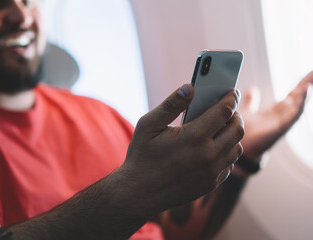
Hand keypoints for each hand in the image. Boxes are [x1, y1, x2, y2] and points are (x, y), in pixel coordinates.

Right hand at [121, 84, 243, 214]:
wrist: (139, 192)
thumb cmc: (141, 156)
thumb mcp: (149, 125)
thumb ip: (171, 104)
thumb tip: (189, 87)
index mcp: (194, 136)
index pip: (224, 111)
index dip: (231, 98)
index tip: (233, 92)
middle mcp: (208, 155)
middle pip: (237, 129)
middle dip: (236, 115)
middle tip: (228, 110)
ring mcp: (211, 172)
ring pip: (237, 148)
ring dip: (233, 135)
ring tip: (221, 129)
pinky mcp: (211, 183)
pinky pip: (229, 164)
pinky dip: (227, 153)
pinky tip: (214, 148)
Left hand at [240, 71, 312, 159]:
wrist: (239, 149)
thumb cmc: (244, 134)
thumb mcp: (247, 112)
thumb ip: (251, 101)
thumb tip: (252, 89)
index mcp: (277, 111)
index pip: (294, 95)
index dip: (303, 84)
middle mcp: (282, 116)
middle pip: (300, 98)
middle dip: (309, 85)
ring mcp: (283, 122)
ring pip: (299, 105)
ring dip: (306, 93)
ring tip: (312, 81)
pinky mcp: (280, 129)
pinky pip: (293, 115)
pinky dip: (300, 103)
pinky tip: (305, 92)